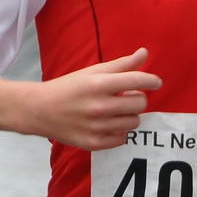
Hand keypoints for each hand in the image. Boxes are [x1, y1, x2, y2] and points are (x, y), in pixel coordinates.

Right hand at [24, 48, 162, 149]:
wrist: (40, 110)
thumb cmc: (69, 87)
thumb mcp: (93, 71)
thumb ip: (121, 64)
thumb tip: (144, 53)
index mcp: (98, 84)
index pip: (137, 81)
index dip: (152, 81)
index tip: (156, 82)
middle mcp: (98, 106)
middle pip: (140, 104)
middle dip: (137, 98)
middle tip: (126, 97)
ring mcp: (96, 127)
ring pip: (134, 122)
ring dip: (129, 115)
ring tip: (116, 110)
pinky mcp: (93, 143)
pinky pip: (123, 138)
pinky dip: (120, 131)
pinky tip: (109, 124)